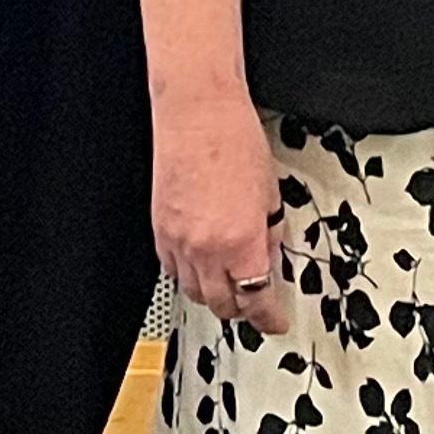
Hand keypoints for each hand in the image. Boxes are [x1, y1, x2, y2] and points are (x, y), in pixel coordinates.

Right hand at [151, 78, 291, 337]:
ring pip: (194, 292)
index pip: (256, 299)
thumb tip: (267, 257)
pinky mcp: (159, 229)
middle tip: (255, 305)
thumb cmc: (234, 139)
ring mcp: (178, 241)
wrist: (197, 112)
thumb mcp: (270, 193)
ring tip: (228, 286)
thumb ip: (268, 234)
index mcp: (241, 242)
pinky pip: (172, 270)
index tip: (274, 321)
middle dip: (242, 310)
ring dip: (214, 295)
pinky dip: (188, 275)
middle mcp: (206, 248)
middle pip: (223, 304)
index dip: (268, 317)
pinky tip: (200, 265)